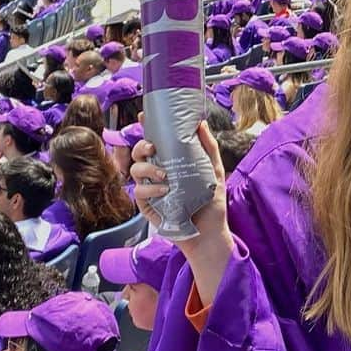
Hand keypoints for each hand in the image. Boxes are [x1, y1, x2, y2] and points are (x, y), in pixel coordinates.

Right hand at [131, 121, 232, 294]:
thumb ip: (208, 148)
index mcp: (172, 162)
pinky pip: (139, 193)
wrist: (209, 234)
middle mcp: (158, 173)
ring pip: (135, 171)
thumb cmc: (212, 203)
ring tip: (165, 175)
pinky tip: (163, 190)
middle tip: (153, 148)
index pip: (155, 141)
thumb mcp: (214, 171)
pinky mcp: (148, 207)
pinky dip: (149, 189)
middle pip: (139, 154)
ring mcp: (151, 190)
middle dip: (141, 147)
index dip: (146, 127)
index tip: (144, 116)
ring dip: (146, 169)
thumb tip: (200, 123)